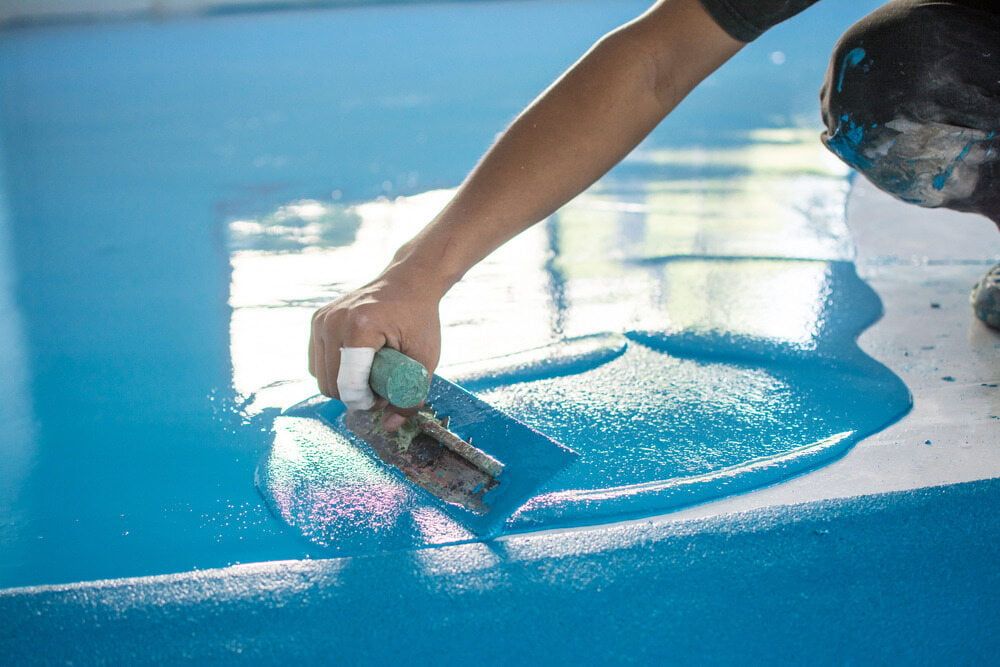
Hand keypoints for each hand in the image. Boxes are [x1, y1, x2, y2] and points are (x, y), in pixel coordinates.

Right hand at [309, 262, 442, 428]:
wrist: (409, 281)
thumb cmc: (420, 318)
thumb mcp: (424, 358)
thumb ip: (409, 396)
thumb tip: (388, 427)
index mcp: (359, 327)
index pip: (347, 384)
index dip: (364, 401)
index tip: (383, 397)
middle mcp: (333, 321)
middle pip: (329, 384)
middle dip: (353, 395)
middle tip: (379, 388)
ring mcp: (322, 319)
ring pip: (319, 376)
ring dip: (343, 385)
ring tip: (370, 376)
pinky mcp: (317, 320)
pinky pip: (317, 362)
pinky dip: (335, 371)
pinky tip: (357, 364)